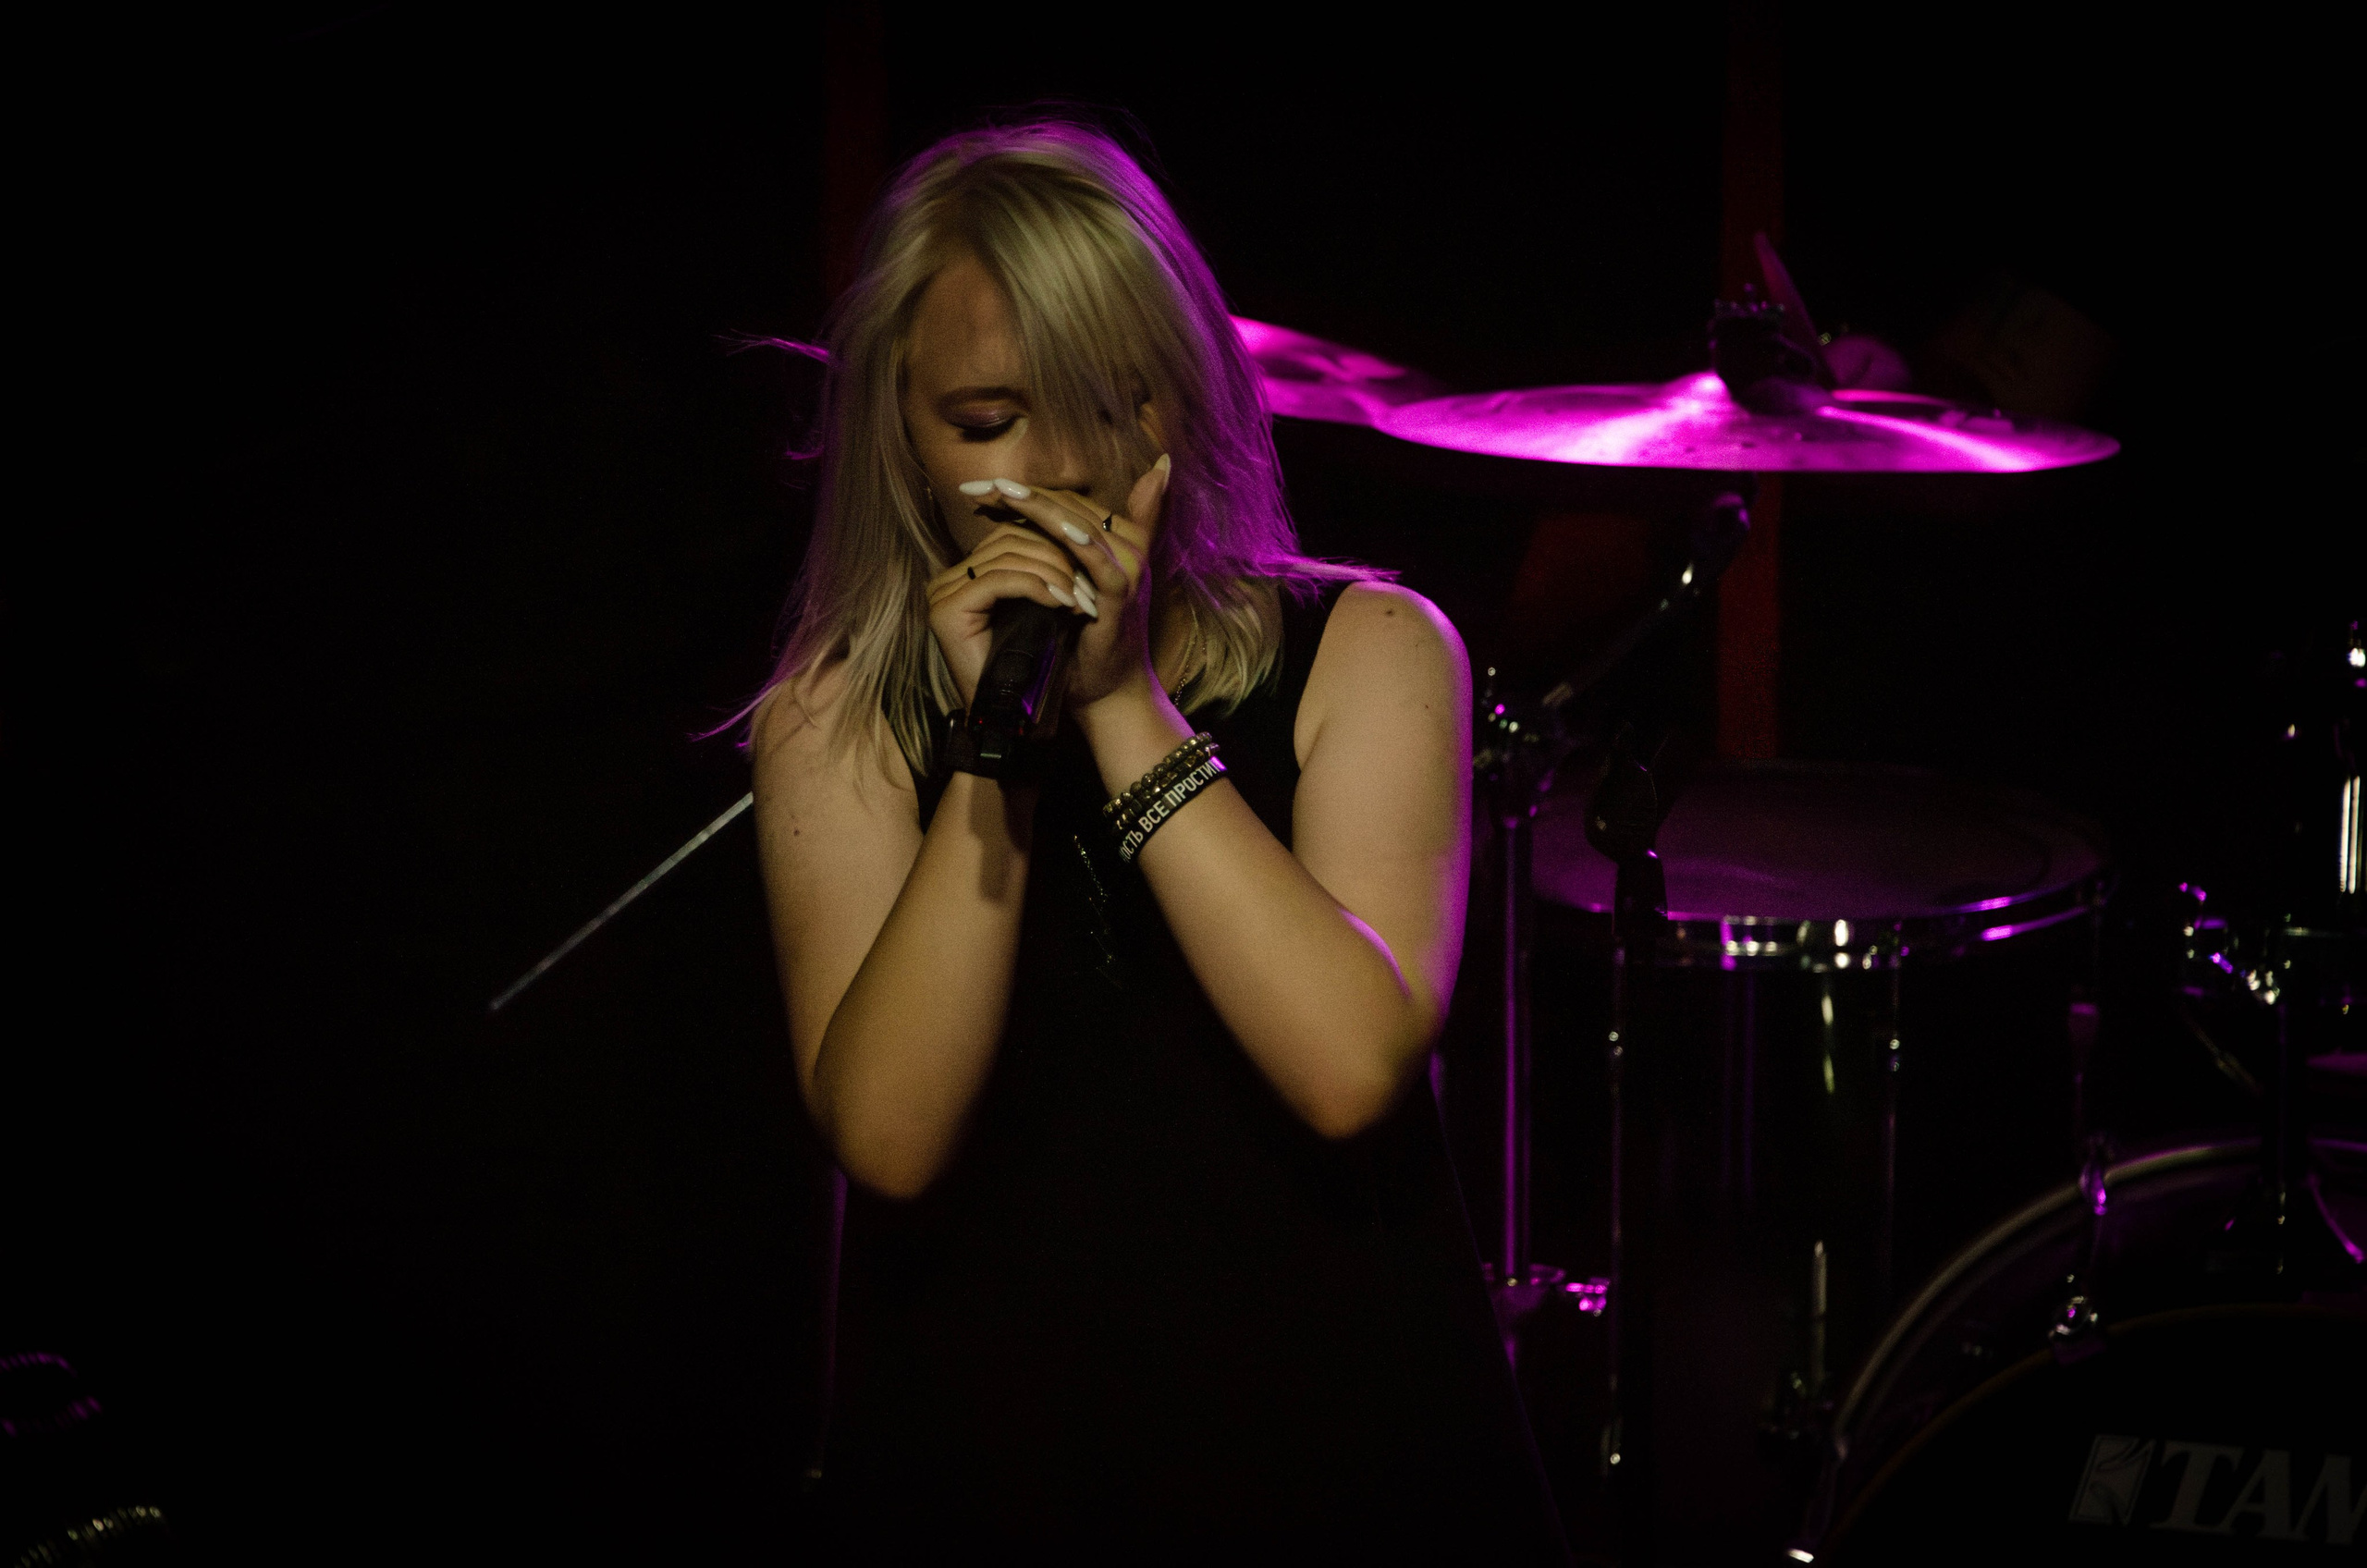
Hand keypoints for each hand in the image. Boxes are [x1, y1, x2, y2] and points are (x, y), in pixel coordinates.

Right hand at [924, 521, 1088, 709]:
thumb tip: (1082, 528)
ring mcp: (942, 592)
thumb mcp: (1047, 607)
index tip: (1092, 560)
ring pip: (1007, 555)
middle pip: (1009, 538)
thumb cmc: (1040, 665)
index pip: (1012, 534)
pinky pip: (998, 580)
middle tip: (1090, 580)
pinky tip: (1062, 602)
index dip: (1054, 541)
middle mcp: (948, 578)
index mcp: (967, 573)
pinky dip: (1036, 587)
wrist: (1019, 717)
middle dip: (1057, 555)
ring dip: (1053, 572)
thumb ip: (1049, 569)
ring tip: (1080, 595)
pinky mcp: (946, 610)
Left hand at [948, 455, 1171, 716]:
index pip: (1069, 501)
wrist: (1106, 690)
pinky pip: (1093, 558)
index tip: (983, 484)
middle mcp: (1129, 546)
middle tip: (977, 484)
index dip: (1027, 491)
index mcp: (1120, 539)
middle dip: (1021, 494)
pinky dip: (1072, 540)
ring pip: (1078, 522)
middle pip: (1070, 505)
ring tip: (998, 491)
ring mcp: (1128, 568)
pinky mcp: (1120, 593)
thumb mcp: (1069, 590)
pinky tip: (1047, 526)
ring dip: (1037, 506)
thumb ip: (1054, 555)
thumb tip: (1014, 532)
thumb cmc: (1084, 640)